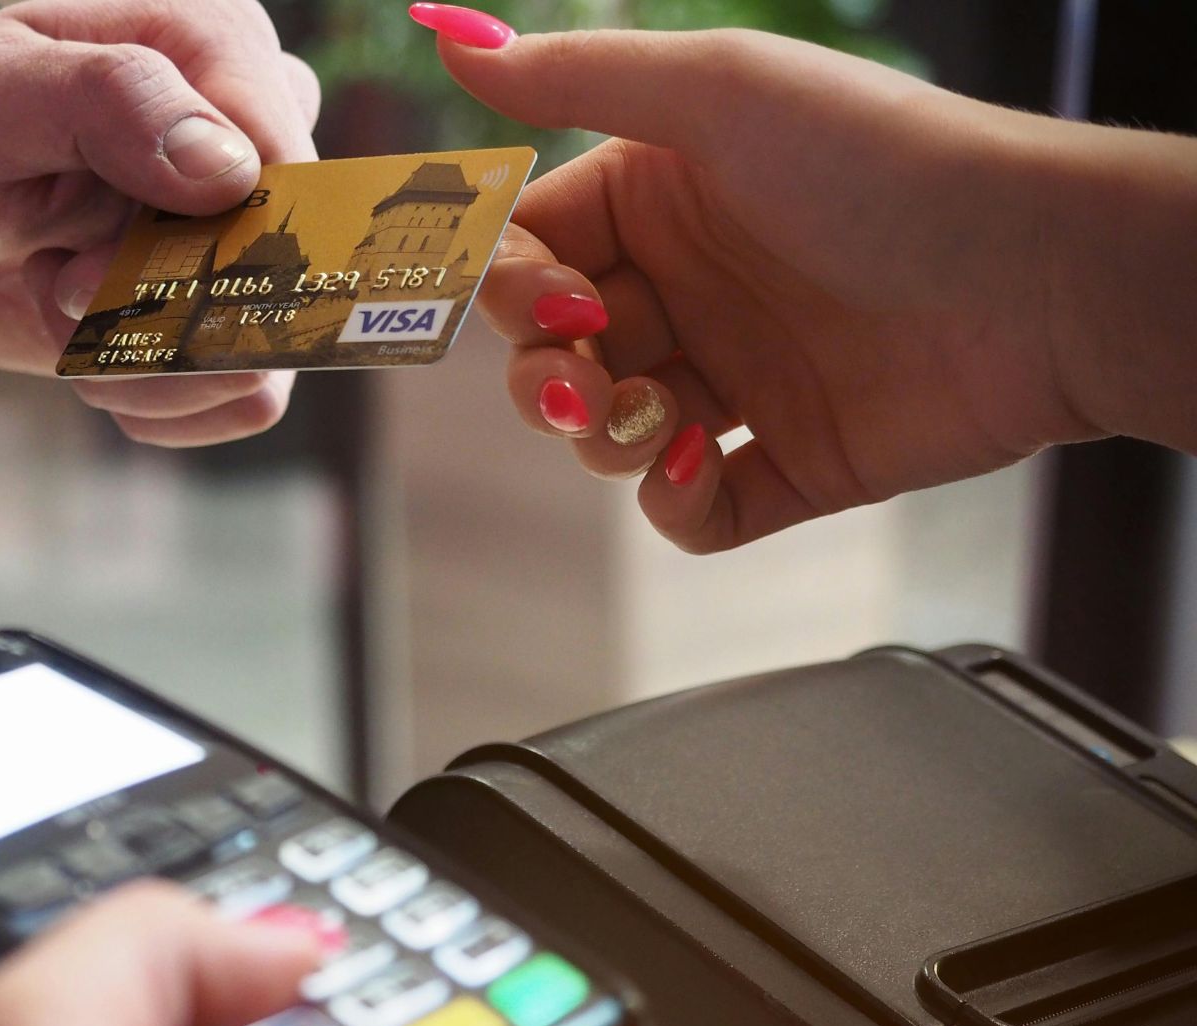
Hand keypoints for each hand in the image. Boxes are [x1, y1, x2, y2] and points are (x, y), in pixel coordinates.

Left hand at [0, 0, 319, 447]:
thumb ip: (108, 102)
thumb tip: (228, 170)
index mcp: (214, 45)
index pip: (283, 169)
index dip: (200, 246)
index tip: (80, 269)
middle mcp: (254, 132)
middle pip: (279, 269)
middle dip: (153, 308)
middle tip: (52, 280)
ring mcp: (247, 229)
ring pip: (267, 349)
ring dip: (145, 360)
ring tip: (58, 303)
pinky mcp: (227, 314)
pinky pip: (249, 398)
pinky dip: (156, 398)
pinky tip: (88, 350)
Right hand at [418, 14, 1196, 549]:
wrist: (1043, 278)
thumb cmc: (889, 164)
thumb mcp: (721, 92)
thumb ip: (576, 75)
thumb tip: (451, 37)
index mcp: (663, 197)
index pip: (532, 249)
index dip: (509, 285)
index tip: (541, 298)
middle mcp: (692, 287)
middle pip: (552, 351)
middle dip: (542, 376)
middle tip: (581, 377)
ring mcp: (739, 380)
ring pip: (605, 433)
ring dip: (599, 435)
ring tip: (653, 416)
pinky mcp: (789, 464)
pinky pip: (688, 509)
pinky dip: (669, 499)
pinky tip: (697, 460)